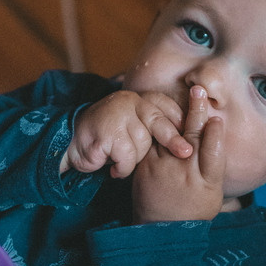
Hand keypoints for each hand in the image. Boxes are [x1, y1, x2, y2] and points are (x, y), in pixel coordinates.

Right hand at [61, 90, 191, 178]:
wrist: (72, 142)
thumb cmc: (111, 138)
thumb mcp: (136, 127)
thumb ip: (155, 125)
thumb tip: (190, 139)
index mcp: (139, 98)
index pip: (166, 105)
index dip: (180, 121)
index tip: (192, 137)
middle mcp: (128, 101)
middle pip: (158, 121)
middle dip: (173, 139)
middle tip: (186, 152)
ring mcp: (116, 115)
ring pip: (142, 143)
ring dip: (135, 160)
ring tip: (123, 160)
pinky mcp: (106, 132)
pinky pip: (127, 156)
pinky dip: (122, 167)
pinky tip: (113, 167)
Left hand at [131, 86, 225, 221]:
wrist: (161, 230)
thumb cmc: (193, 210)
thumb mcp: (213, 195)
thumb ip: (215, 167)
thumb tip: (218, 136)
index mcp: (206, 183)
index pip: (213, 154)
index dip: (215, 135)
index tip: (217, 119)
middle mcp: (185, 174)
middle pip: (193, 138)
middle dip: (197, 112)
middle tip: (200, 91)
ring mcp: (164, 168)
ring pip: (171, 135)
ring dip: (177, 111)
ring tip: (184, 94)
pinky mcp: (146, 164)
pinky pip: (153, 139)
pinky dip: (159, 123)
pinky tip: (164, 108)